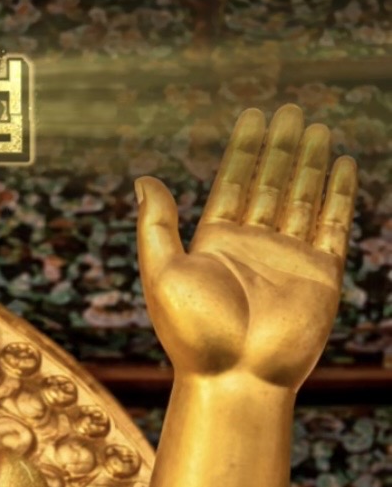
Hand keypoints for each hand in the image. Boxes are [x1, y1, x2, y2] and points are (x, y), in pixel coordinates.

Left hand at [135, 104, 356, 389]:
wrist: (236, 378)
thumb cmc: (193, 333)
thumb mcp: (163, 273)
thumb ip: (156, 225)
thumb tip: (144, 178)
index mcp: (214, 244)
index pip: (232, 184)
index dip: (243, 150)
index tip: (252, 115)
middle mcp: (252, 247)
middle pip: (269, 184)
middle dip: (278, 147)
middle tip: (289, 108)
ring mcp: (288, 259)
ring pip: (302, 198)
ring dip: (308, 163)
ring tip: (314, 125)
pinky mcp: (320, 274)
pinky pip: (332, 225)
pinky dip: (338, 195)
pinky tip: (342, 165)